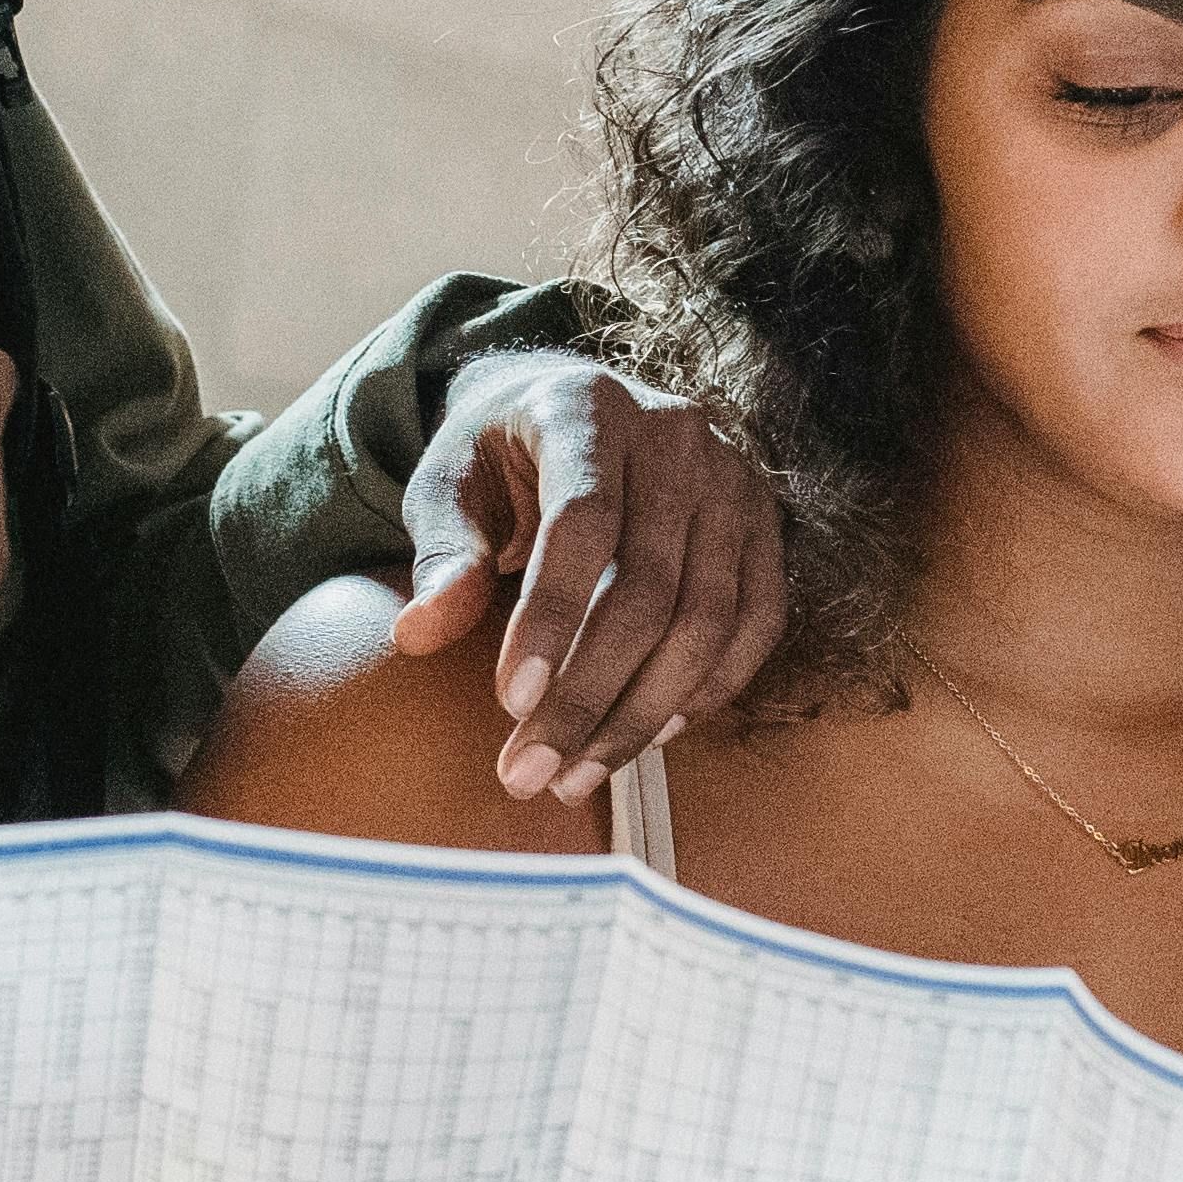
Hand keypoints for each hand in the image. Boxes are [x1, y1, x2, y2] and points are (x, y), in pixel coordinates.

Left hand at [390, 354, 788, 800]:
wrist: (574, 407)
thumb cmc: (500, 456)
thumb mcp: (448, 485)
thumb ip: (443, 554)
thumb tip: (417, 635)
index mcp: (589, 409)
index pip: (583, 522)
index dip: (551, 618)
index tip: (511, 703)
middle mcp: (676, 435)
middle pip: (650, 585)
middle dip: (590, 694)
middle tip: (532, 772)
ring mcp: (734, 479)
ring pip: (709, 616)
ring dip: (645, 712)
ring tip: (579, 775)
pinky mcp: (765, 524)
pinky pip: (757, 623)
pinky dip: (709, 690)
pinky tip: (650, 737)